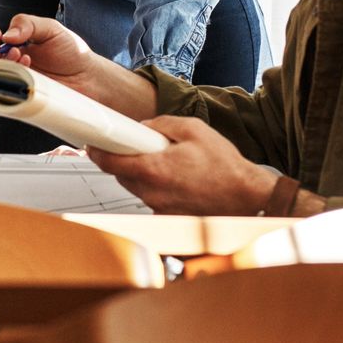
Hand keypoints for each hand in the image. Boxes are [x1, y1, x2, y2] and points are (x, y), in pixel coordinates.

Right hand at [0, 15, 96, 88]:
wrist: (89, 77)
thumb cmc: (71, 51)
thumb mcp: (50, 28)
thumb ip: (27, 24)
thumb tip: (6, 35)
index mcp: (11, 47)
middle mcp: (8, 65)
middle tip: (3, 48)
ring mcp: (13, 83)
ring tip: (19, 56)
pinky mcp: (20, 98)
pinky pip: (2, 95)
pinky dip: (8, 80)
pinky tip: (26, 68)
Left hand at [87, 114, 277, 214]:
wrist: (248, 198)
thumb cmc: (225, 167)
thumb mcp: (194, 129)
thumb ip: (162, 124)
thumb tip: (145, 126)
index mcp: (153, 169)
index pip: (109, 161)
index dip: (97, 151)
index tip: (94, 144)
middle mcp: (151, 193)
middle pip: (121, 175)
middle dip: (126, 160)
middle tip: (142, 147)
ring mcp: (159, 209)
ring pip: (136, 188)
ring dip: (143, 175)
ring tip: (169, 164)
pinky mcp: (168, 218)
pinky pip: (152, 199)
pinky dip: (158, 189)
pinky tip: (178, 181)